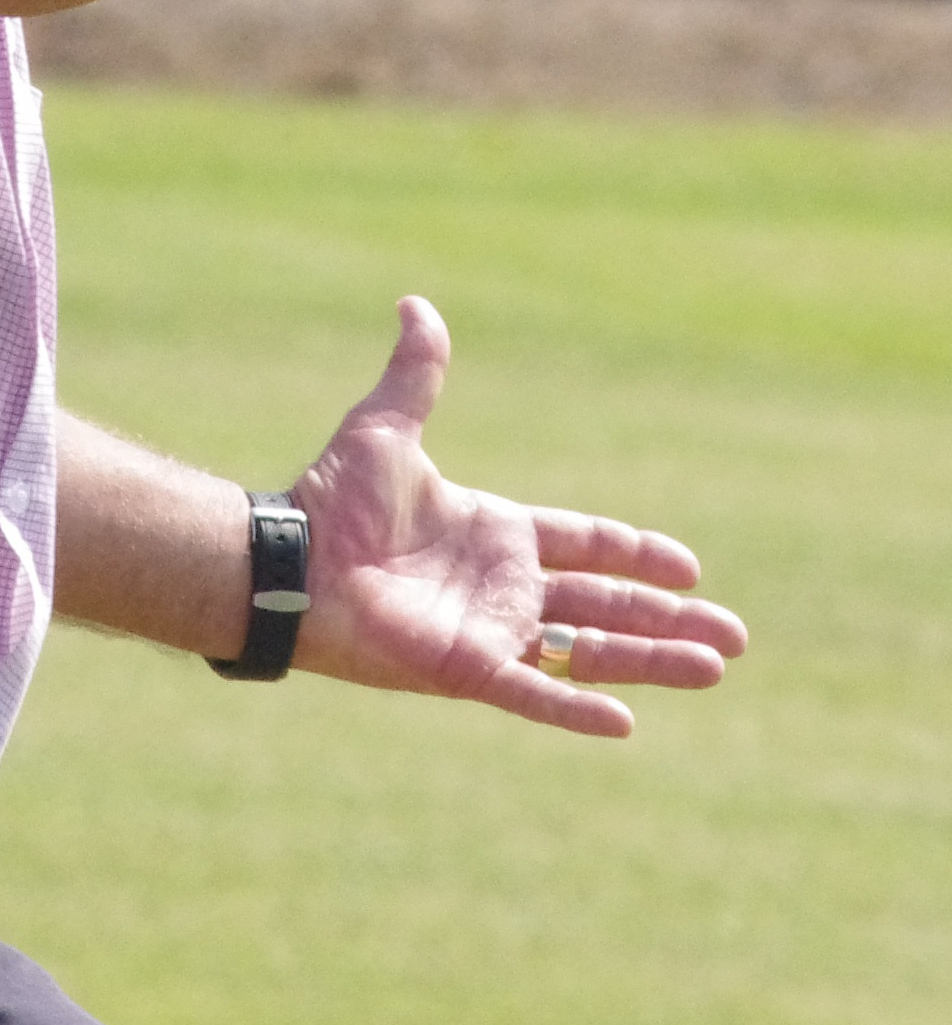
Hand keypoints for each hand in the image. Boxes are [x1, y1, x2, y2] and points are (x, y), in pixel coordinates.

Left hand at [291, 297, 747, 735]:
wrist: (290, 558)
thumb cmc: (333, 497)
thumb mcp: (387, 427)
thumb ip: (418, 373)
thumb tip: (416, 303)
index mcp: (495, 530)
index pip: (586, 543)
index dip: (638, 554)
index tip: (690, 567)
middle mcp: (502, 585)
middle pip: (605, 603)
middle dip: (669, 618)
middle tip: (733, 636)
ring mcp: (488, 630)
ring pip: (588, 649)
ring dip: (650, 661)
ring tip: (713, 667)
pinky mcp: (465, 669)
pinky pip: (532, 693)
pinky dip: (575, 706)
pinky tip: (626, 721)